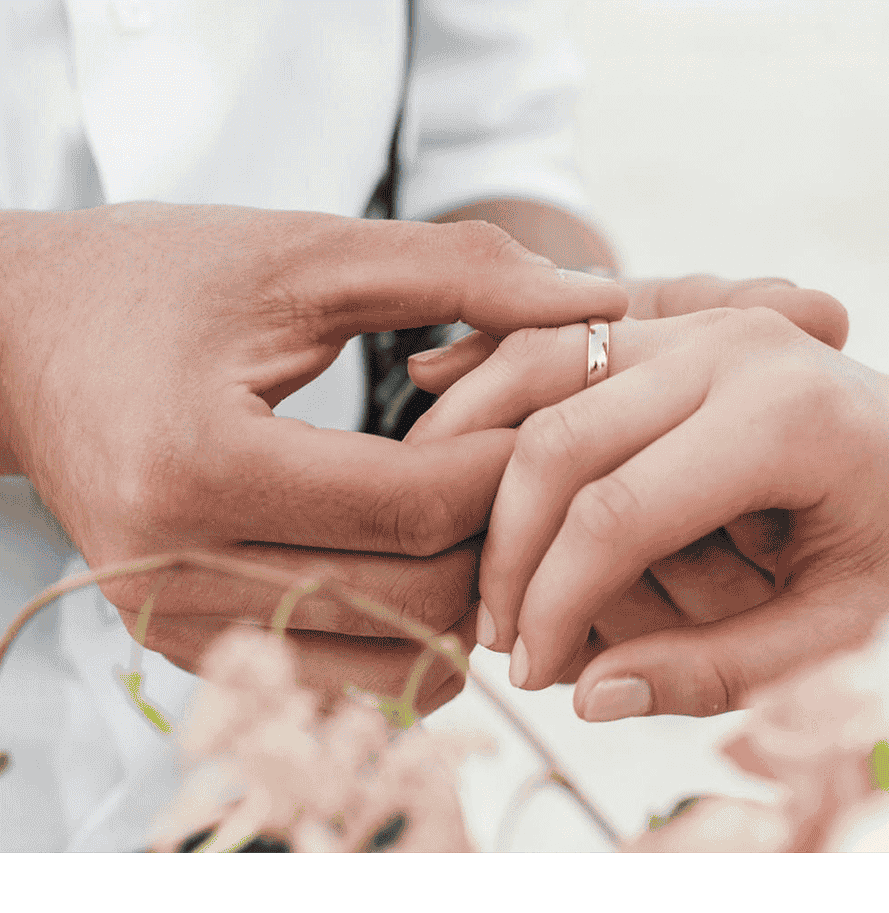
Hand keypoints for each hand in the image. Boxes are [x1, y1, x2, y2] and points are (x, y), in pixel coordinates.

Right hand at [0, 202, 625, 708]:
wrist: (19, 343)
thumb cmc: (159, 281)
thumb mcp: (306, 253)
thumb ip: (460, 271)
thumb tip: (599, 301)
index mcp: (201, 466)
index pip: (417, 508)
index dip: (512, 468)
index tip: (554, 419)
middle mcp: (178, 572)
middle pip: (418, 603)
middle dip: (499, 542)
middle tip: (531, 475)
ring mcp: (177, 627)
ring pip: (392, 664)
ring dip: (464, 600)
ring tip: (483, 516)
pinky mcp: (184, 650)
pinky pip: (343, 678)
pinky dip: (407, 631)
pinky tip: (424, 556)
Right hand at [406, 305, 888, 717]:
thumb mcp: (838, 629)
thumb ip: (719, 669)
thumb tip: (590, 699)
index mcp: (785, 418)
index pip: (619, 514)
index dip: (555, 603)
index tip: (531, 672)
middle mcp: (735, 348)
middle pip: (559, 439)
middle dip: (510, 548)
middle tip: (496, 635)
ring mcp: (702, 323)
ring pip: (536, 369)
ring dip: (476, 457)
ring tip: (457, 551)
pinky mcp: (677, 322)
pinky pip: (560, 345)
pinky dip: (495, 393)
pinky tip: (453, 447)